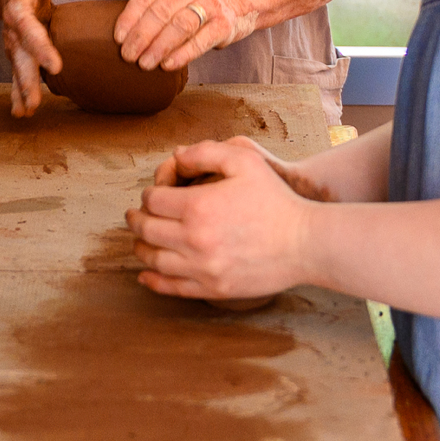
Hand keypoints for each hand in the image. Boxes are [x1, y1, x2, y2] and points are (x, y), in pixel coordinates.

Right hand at [0, 0, 57, 117]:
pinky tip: (22, 114)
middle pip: (21, 59)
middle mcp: (13, 33)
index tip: (55, 66)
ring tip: (27, 113)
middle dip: (27, 81)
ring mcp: (14, 46)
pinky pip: (17, 76)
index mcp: (18, 12)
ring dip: (22, 92)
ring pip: (18, 72)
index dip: (42, 48)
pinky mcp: (19, 55)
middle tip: (35, 102)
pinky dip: (18, 95)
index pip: (31, 31)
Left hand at [111, 0, 258, 71]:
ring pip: (180, 26)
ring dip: (159, 47)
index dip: (130, 18)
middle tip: (127, 56)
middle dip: (142, 36)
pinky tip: (167, 65)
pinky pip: (201, 40)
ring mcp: (209, 3)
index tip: (118, 39)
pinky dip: (183, 54)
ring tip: (144, 64)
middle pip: (161, 12)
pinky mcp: (223, 23)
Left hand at [128, 137, 314, 300]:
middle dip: (136, 220)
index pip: (153, 200)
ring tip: (140, 241)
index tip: (154, 195)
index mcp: (198, 206)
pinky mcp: (214, 288)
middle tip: (134, 216)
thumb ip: (205, 152)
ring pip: (154, 261)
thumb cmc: (275, 199)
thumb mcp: (244, 161)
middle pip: (147, 230)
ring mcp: (203, 267)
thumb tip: (175, 157)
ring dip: (140, 248)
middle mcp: (194, 239)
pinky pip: (173, 288)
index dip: (149, 194)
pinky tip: (145, 276)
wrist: (305, 243)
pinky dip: (153, 281)